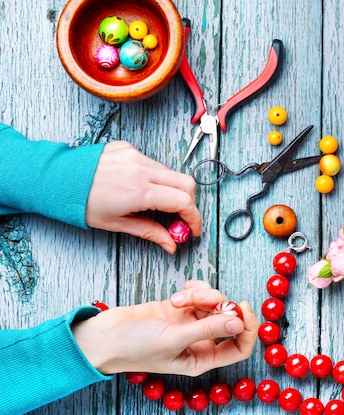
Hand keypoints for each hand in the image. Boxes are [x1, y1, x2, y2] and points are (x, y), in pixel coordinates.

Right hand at [72, 280, 258, 375]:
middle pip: (229, 318)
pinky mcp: (182, 308)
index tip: (242, 307)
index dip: (248, 328)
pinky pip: (202, 293)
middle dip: (218, 304)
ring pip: (214, 302)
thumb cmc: (135, 347)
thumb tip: (238, 322)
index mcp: (203, 358)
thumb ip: (207, 330)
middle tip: (203, 299)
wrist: (105, 335)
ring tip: (179, 298)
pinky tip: (180, 291)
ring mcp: (192, 323)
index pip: (240, 347)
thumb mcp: (174, 339)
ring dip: (201, 294)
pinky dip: (194, 289)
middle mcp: (201, 342)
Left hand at [85, 141, 201, 253]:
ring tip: (158, 205)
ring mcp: (136, 156)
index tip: (192, 229)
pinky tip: (140, 187)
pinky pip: (154, 163)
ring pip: (171, 173)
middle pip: (187, 183)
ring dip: (173, 190)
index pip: (184, 202)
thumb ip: (150, 232)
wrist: (57, 179)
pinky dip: (156, 177)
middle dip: (190, 203)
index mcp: (139, 191)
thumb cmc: (82, 203)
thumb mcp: (117, 224)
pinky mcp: (129, 148)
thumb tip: (171, 244)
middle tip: (180, 219)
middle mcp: (141, 169)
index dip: (194, 218)